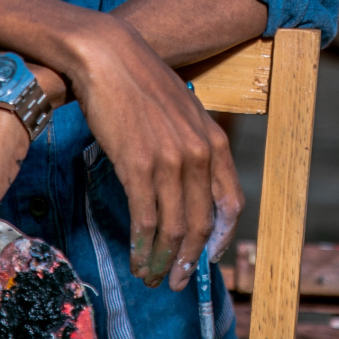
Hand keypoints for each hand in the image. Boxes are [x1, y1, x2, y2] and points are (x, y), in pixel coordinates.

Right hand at [67, 17, 243, 289]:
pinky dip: (141, 246)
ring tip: (151, 277)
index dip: (221, 239)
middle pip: (201, 224)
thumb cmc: (139, 80)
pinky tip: (135, 258)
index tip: (207, 258)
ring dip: (162, 260)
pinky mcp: (138, 165)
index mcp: (214, 141)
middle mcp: (198, 155)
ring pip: (173, 228)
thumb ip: (191, 142)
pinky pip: (145, 219)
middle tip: (174, 282)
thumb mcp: (181, 108)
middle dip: (188, 260)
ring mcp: (170, 161)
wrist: (108, 56)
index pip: (230, 204)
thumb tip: (186, 178)